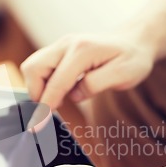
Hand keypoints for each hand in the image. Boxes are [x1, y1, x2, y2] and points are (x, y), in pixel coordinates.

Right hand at [20, 33, 155, 109]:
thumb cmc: (132, 59)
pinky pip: (39, 65)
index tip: (38, 125)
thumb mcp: (124, 74)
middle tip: (48, 111)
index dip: (46, 105)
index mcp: (83, 50)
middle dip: (35, 93)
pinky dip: (40, 82)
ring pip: (32, 65)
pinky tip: (57, 92)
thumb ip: (97, 84)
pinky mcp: (58, 50)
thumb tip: (74, 95)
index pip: (56, 82)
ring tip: (54, 102)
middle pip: (33, 68)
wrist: (133, 41)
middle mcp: (67, 44)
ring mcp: (61, 45)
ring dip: (36, 87)